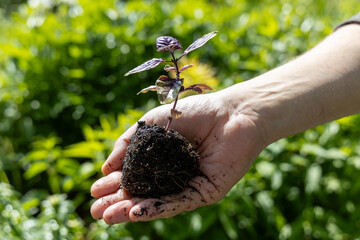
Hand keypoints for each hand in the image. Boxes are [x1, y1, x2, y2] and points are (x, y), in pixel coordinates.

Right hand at [90, 90, 265, 223]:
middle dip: (119, 202)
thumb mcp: (152, 124)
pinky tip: (136, 212)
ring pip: (157, 202)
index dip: (114, 184)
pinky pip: (179, 202)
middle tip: (95, 211)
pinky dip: (157, 208)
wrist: (231, 112)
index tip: (94, 190)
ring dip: (133, 210)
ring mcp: (188, 185)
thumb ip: (129, 142)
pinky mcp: (205, 192)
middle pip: (142, 193)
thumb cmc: (193, 112)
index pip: (134, 176)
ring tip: (109, 216)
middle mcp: (172, 175)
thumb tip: (106, 166)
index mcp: (161, 159)